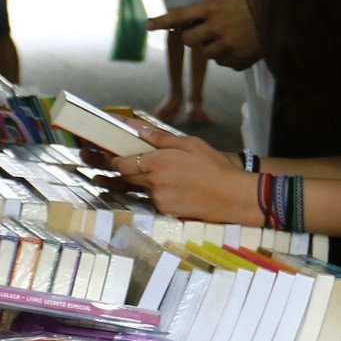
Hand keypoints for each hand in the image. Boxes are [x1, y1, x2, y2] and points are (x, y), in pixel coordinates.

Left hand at [104, 125, 253, 221]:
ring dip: (140, 181)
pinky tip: (171, 187)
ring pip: (140, 189)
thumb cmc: (214, 166)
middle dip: (119, 169)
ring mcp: (159, 200)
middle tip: (113, 160)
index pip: (120, 163)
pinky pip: (153, 200)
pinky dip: (156, 192)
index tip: (107, 152)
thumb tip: (137, 127)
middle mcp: (153, 183)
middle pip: (125, 176)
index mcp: (157, 163)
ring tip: (142, 176)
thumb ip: (160, 138)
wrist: (233, 196)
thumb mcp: (189, 144)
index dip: (111, 159)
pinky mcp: (166, 212)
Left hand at [148, 0, 260, 69]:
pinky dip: (228, 57)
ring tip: (228, 38)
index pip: (181, 15)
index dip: (163, 21)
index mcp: (212, 8)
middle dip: (192, 38)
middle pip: (188, 40)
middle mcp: (217, 27)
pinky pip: (223, 63)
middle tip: (203, 33)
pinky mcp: (238, 59)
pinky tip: (240, 46)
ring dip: (212, 48)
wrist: (280, 18)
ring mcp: (227, 45)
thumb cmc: (253, 4)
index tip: (148, 25)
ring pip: (206, 54)